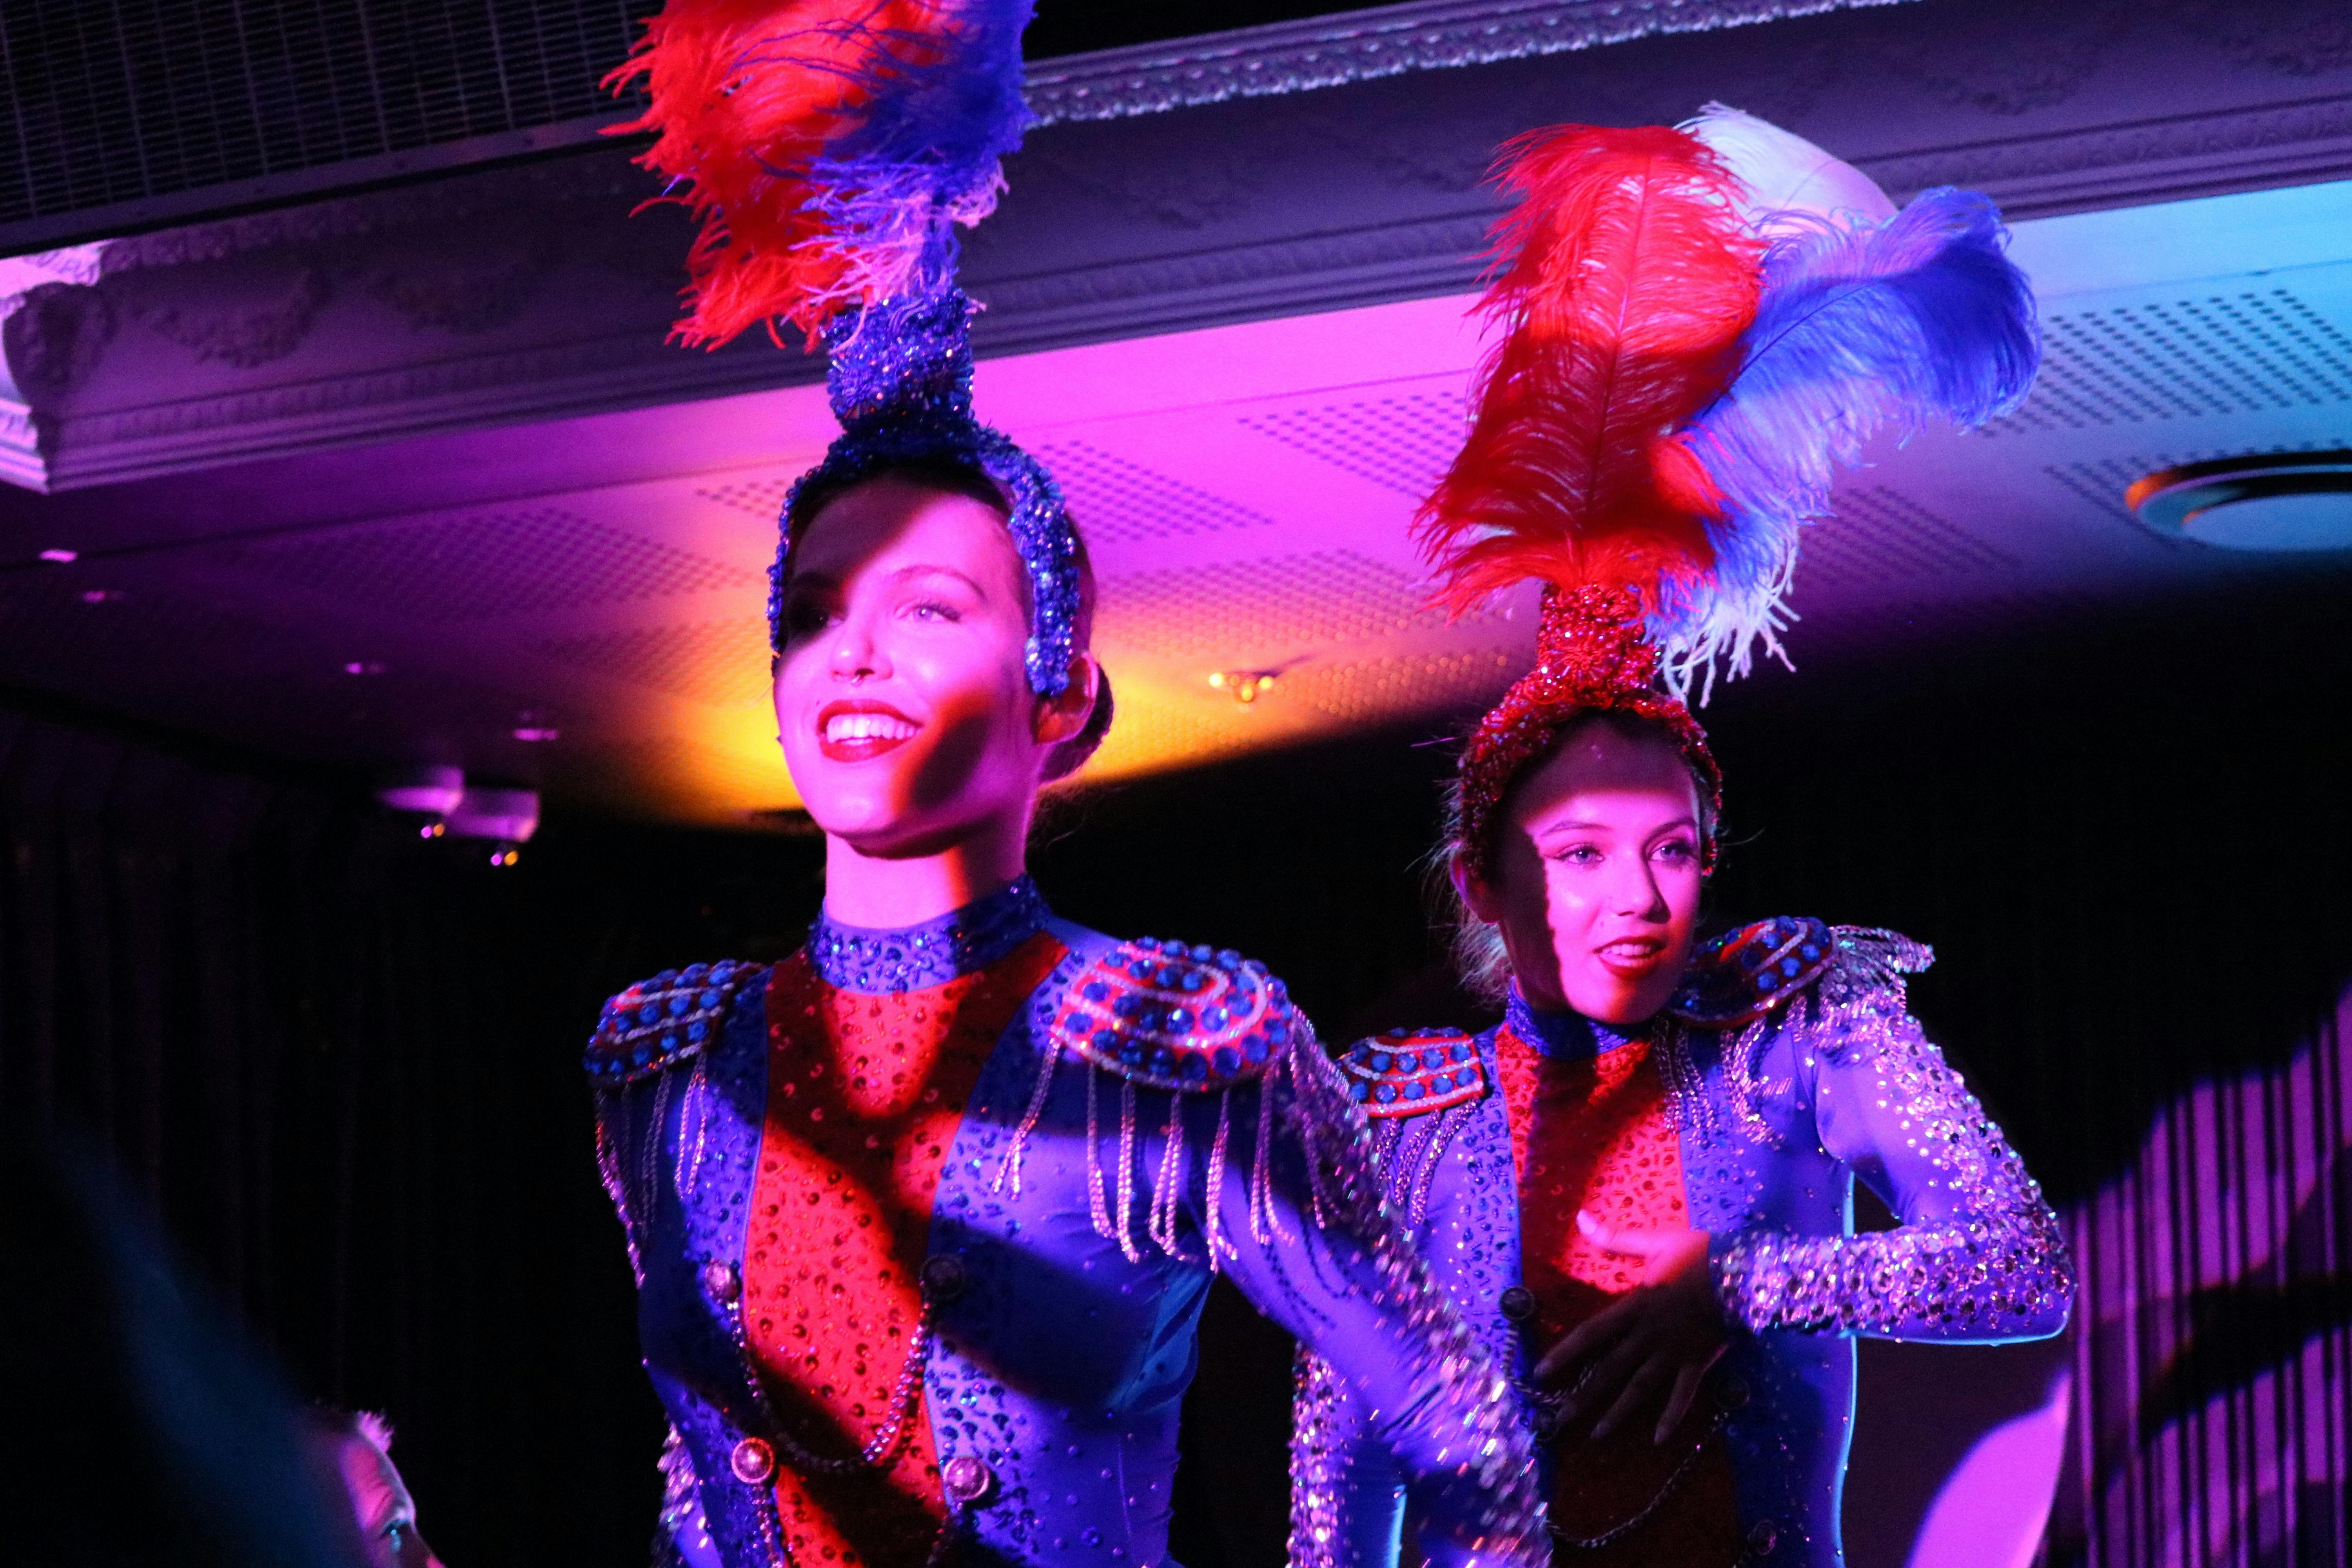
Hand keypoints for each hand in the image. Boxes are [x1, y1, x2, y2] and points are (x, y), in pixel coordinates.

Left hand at [1530, 1211, 1727, 1445]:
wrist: (1745, 1271)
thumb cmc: (1699, 1253)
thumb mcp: (1654, 1241)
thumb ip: (1615, 1237)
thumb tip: (1579, 1217)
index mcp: (1634, 1305)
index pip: (1591, 1334)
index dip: (1564, 1354)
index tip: (1541, 1372)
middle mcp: (1648, 1334)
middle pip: (1609, 1369)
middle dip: (1583, 1395)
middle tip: (1559, 1419)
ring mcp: (1673, 1351)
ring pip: (1639, 1388)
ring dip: (1617, 1413)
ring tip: (1596, 1435)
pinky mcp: (1697, 1362)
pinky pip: (1682, 1395)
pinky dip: (1671, 1417)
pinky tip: (1658, 1440)